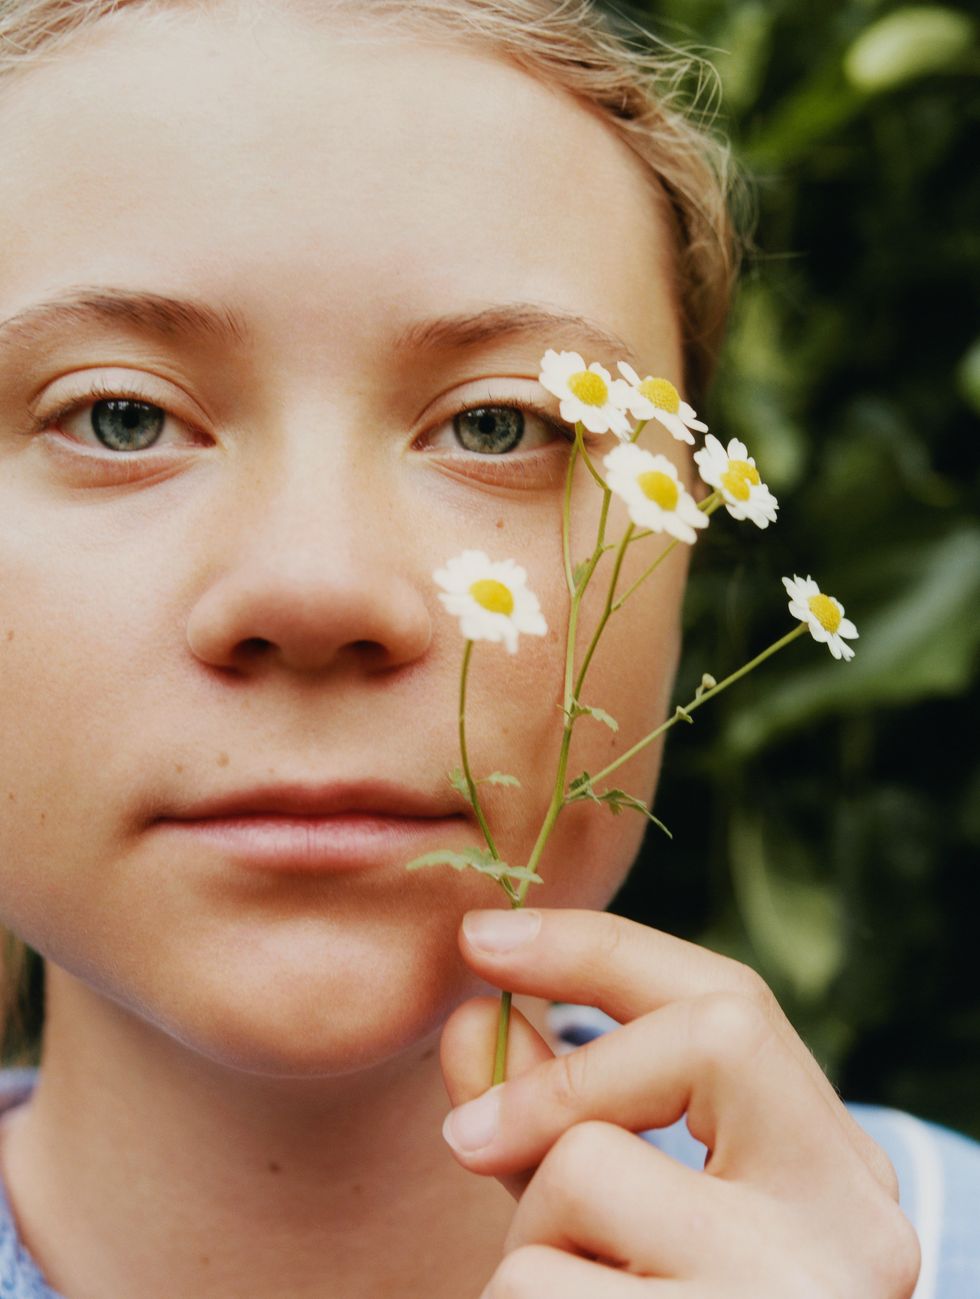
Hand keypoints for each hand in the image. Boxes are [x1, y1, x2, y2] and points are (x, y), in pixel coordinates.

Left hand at [440, 908, 920, 1297]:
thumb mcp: (618, 1214)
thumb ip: (551, 1113)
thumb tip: (475, 1015)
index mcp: (835, 1169)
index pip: (733, 1002)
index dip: (598, 948)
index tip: (480, 936)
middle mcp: (850, 1225)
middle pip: (692, 1044)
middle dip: (558, 1079)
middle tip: (467, 1141)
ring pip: (585, 1172)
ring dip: (533, 1236)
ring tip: (579, 1298)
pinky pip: (542, 1283)